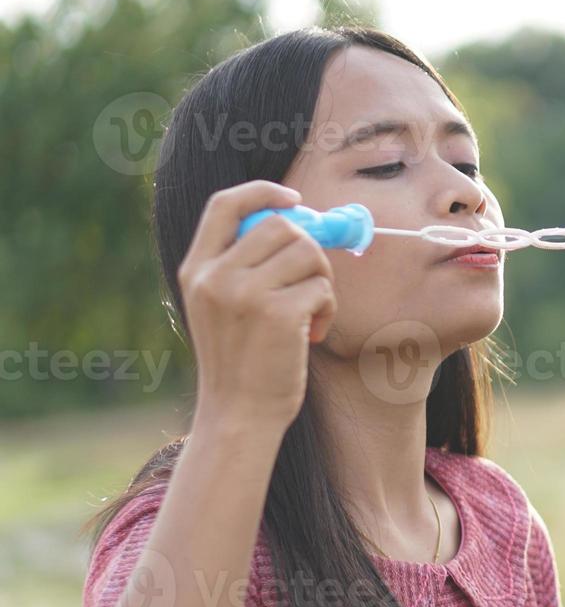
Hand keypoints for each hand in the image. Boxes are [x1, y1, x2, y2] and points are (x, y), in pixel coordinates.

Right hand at [177, 181, 337, 433]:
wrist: (239, 415)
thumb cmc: (242, 362)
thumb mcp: (223, 307)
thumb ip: (245, 266)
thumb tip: (300, 223)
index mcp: (195, 269)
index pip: (225, 204)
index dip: (263, 191)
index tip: (294, 198)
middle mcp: (215, 275)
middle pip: (279, 225)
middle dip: (309, 247)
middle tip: (313, 280)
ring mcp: (244, 293)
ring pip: (307, 252)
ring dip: (322, 280)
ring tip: (312, 313)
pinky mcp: (277, 313)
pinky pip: (321, 286)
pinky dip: (327, 308)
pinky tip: (312, 334)